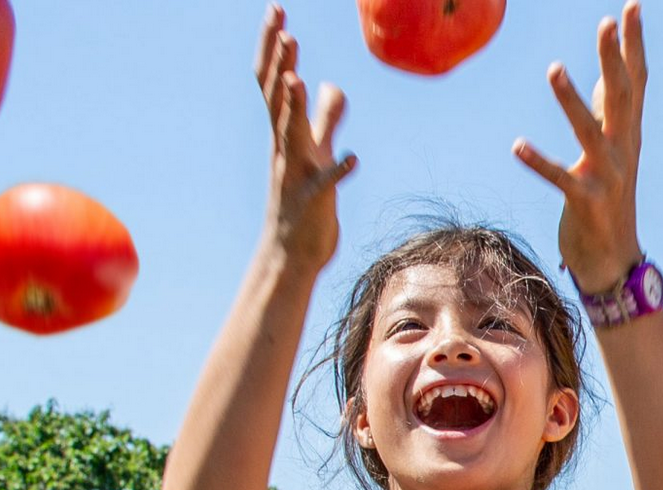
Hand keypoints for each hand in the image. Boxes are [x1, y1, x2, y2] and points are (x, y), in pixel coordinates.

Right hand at [255, 4, 356, 270]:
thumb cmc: (304, 201)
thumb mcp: (315, 153)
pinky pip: (324, 183)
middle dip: (279, 60)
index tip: (275, 9)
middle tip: (281, 24)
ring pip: (291, 135)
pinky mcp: (313, 202)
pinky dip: (337, 170)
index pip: (273, 81)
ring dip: (295, 106)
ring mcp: (296, 175)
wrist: (293, 254)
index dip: (273, 46)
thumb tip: (331, 84)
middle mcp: (284, 149)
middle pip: (276, 97)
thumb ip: (325, 118)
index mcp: (284, 134)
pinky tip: (352, 158)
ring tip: (298, 77)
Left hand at [514, 1, 645, 293]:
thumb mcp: (614, 153)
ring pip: (590, 133)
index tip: (630, 7)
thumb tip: (608, 74)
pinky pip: (560, 179)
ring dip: (571, 101)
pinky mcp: (584, 203)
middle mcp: (623, 152)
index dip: (633, 45)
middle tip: (605, 22)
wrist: (613, 260)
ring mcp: (606, 178)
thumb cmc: (608, 201)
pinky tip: (517, 145)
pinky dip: (539, 162)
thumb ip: (610, 113)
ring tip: (553, 68)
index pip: (635, 82)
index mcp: (628, 137)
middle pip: (621, 98)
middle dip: (613, 60)